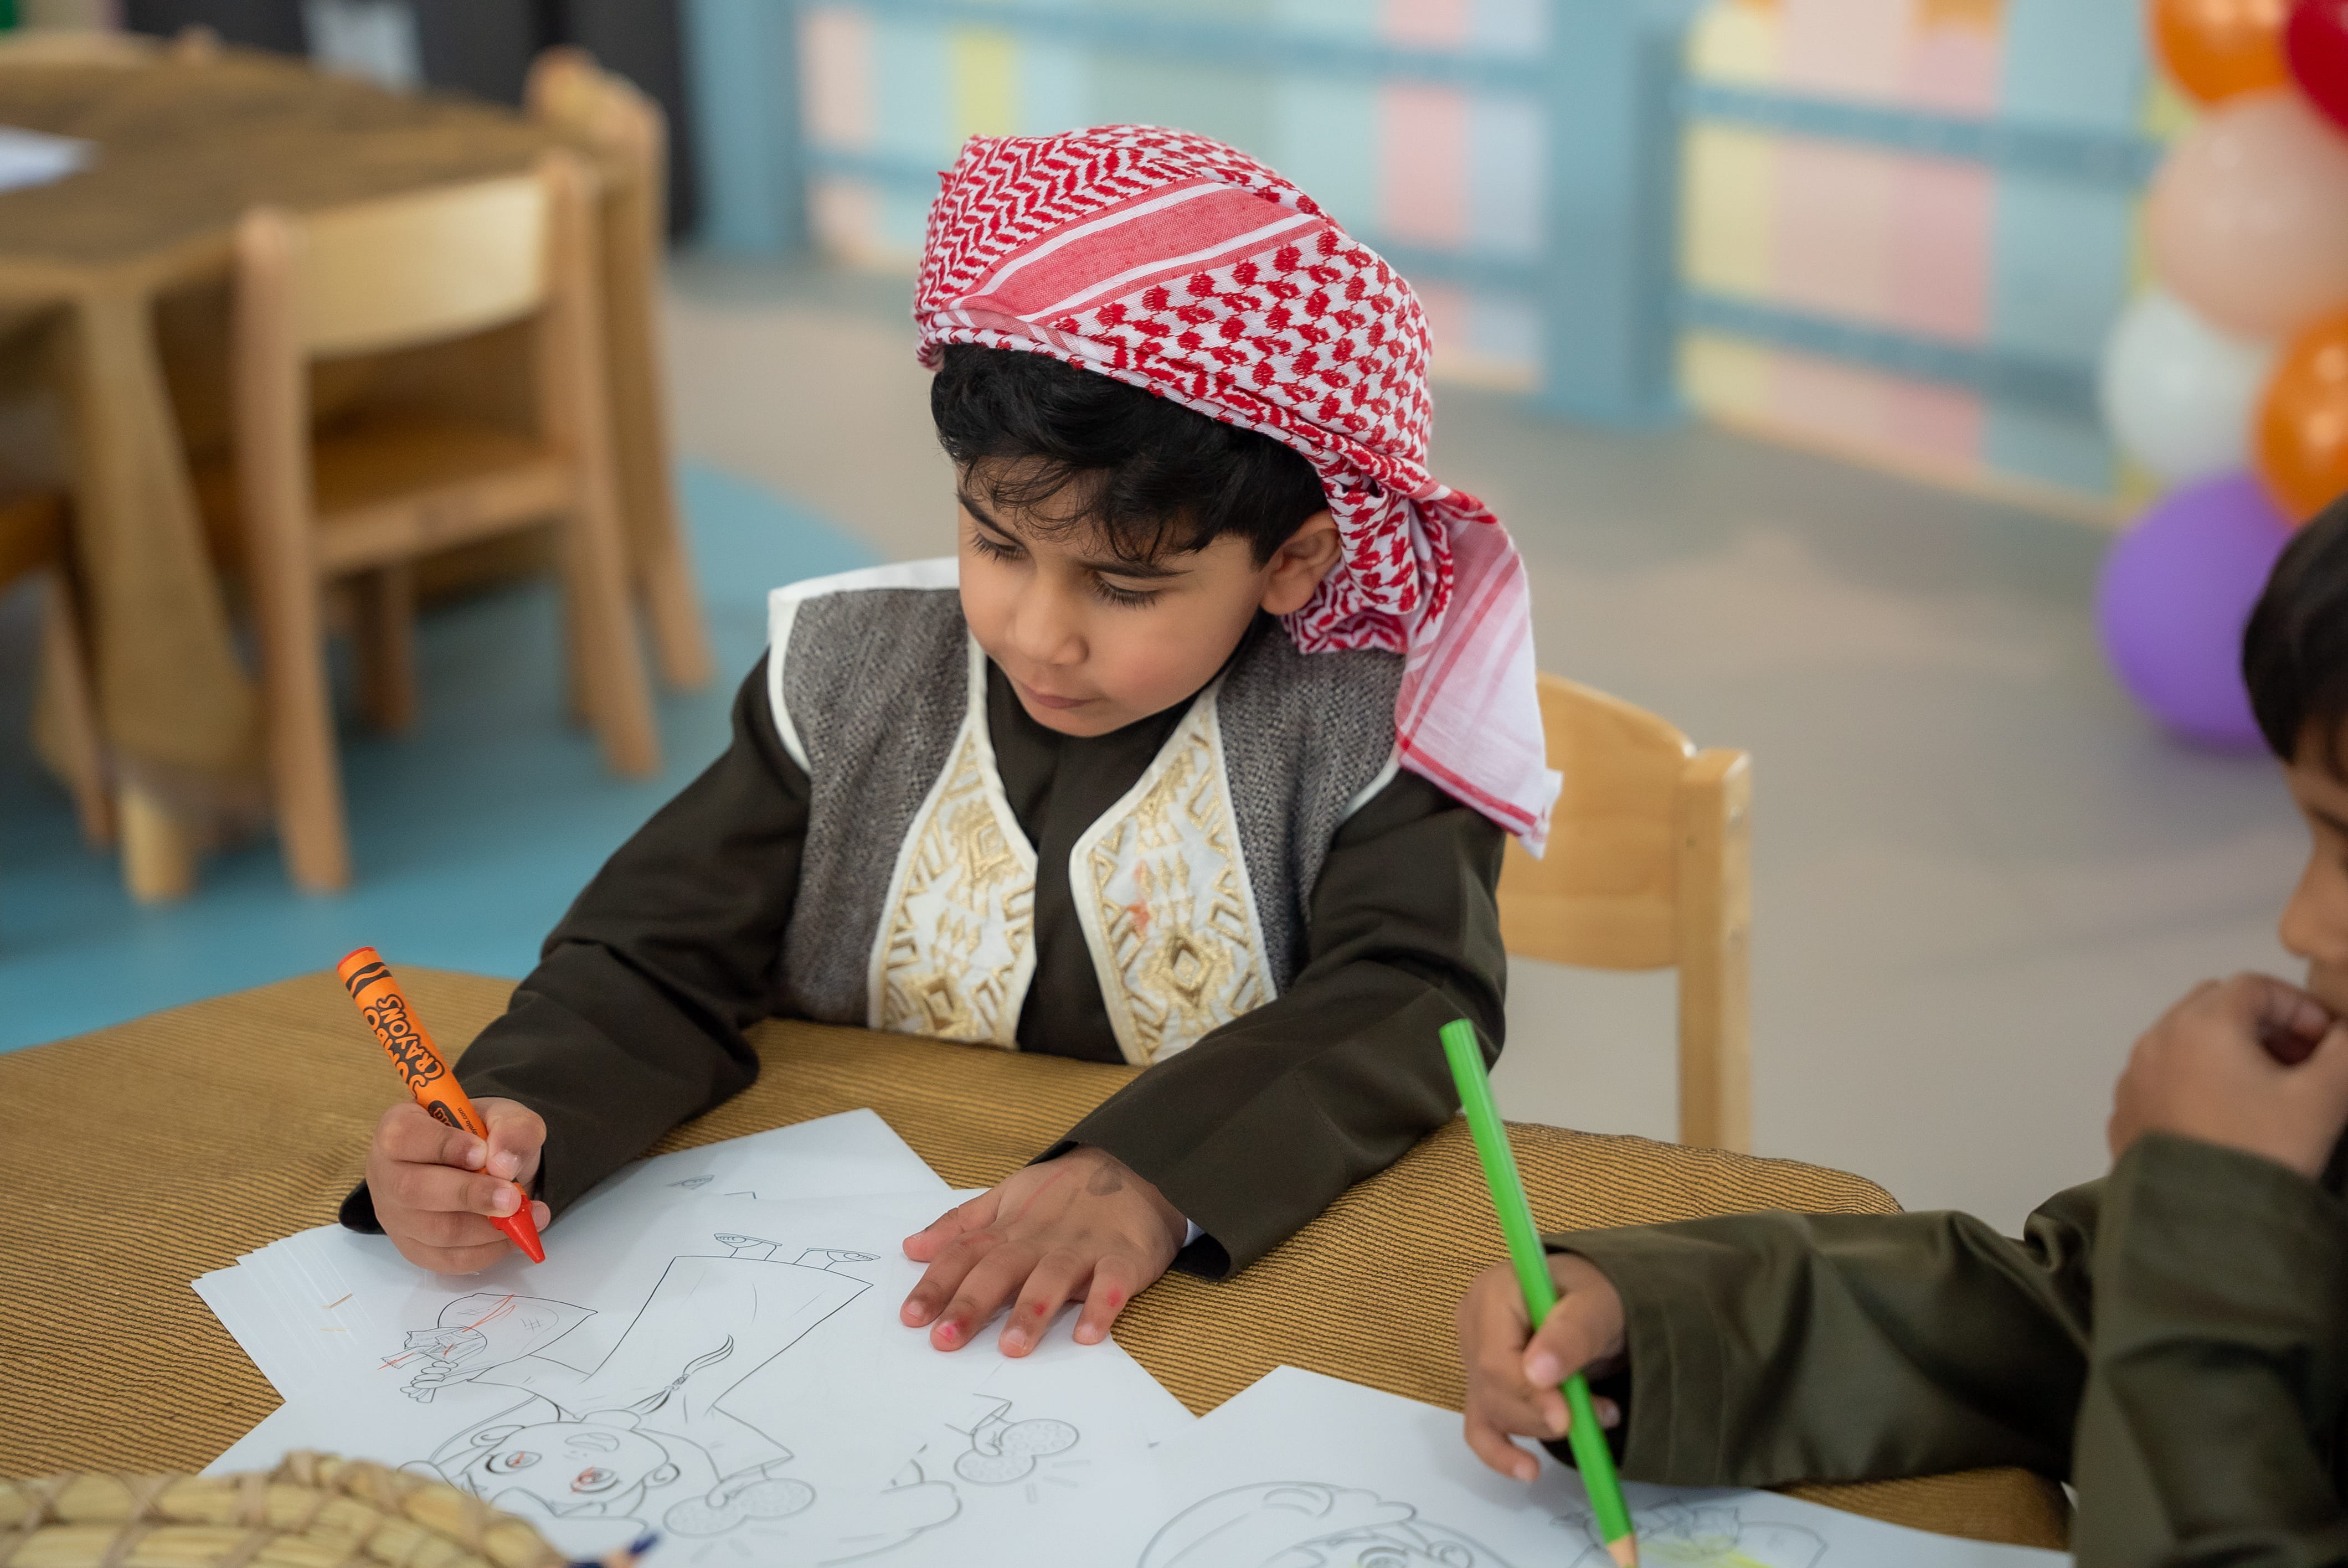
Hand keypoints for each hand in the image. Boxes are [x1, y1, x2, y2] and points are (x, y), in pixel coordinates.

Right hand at [365, 1096, 550, 1272]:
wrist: (484, 1164)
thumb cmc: (483, 1136)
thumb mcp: (506, 1117)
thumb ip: (512, 1129)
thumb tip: (504, 1164)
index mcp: (398, 1128)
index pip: (403, 1135)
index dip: (442, 1146)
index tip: (482, 1153)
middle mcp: (385, 1173)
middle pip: (413, 1190)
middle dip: (469, 1195)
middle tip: (512, 1197)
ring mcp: (395, 1215)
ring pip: (433, 1231)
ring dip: (484, 1228)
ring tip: (523, 1214)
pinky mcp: (413, 1247)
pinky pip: (446, 1259)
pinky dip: (485, 1252)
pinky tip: (511, 1236)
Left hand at [899, 1146, 1184, 1355]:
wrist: (1135, 1165)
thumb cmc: (1064, 1192)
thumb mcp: (1007, 1197)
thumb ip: (961, 1225)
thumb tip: (911, 1249)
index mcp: (1009, 1228)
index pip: (964, 1254)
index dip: (937, 1284)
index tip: (911, 1318)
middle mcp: (1039, 1239)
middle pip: (1000, 1269)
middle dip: (971, 1304)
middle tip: (946, 1340)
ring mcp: (1082, 1247)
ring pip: (1052, 1277)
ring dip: (1031, 1311)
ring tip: (1012, 1347)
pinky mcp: (1123, 1257)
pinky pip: (1111, 1283)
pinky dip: (1101, 1306)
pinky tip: (1088, 1334)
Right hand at [1455, 1253, 1625, 1482]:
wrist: (1593, 1304)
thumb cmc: (1594, 1295)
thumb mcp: (1597, 1304)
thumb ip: (1572, 1333)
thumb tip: (1538, 1374)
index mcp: (1491, 1294)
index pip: (1494, 1360)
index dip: (1528, 1396)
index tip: (1567, 1418)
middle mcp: (1472, 1326)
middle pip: (1493, 1390)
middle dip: (1545, 1413)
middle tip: (1601, 1412)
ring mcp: (1472, 1359)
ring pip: (1494, 1412)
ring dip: (1546, 1427)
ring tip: (1600, 1413)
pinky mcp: (1482, 1388)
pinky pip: (1480, 1429)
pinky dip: (1501, 1453)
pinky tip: (1528, 1470)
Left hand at [2109, 973, 2347, 1178]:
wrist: (2201, 1222)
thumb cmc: (2264, 1150)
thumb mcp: (2322, 1099)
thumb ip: (2342, 1053)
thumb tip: (2342, 1033)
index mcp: (2202, 1025)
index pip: (2254, 986)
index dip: (2298, 1006)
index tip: (2326, 1042)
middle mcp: (2156, 1039)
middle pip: (2214, 1004)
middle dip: (2262, 1022)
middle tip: (2299, 1061)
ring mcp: (2133, 1075)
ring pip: (2184, 1038)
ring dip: (2228, 1049)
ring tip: (2267, 1089)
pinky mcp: (2124, 1110)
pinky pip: (2163, 1074)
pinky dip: (2196, 1077)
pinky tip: (2225, 1114)